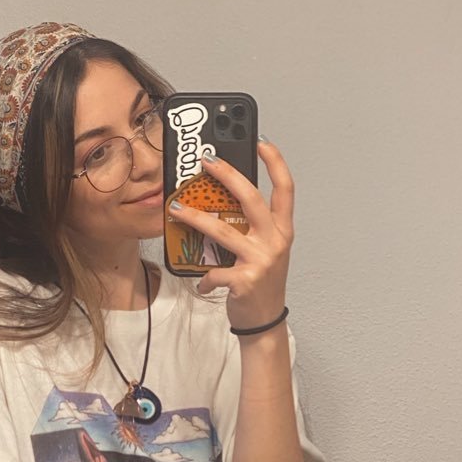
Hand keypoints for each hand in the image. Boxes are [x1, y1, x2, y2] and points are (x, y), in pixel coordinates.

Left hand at [170, 139, 294, 331]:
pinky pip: (214, 271)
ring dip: (195, 218)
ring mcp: (260, 260)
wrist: (264, 321)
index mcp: (282, 230)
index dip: (275, 162)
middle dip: (227, 175)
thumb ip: (251, 227)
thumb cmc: (261, 282)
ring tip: (176, 208)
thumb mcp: (265, 250)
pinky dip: (203, 276)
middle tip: (206, 160)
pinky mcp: (244, 280)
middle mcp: (274, 241)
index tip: (259, 140)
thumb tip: (222, 201)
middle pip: (251, 198)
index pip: (285, 188)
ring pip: (222, 230)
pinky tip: (199, 279)